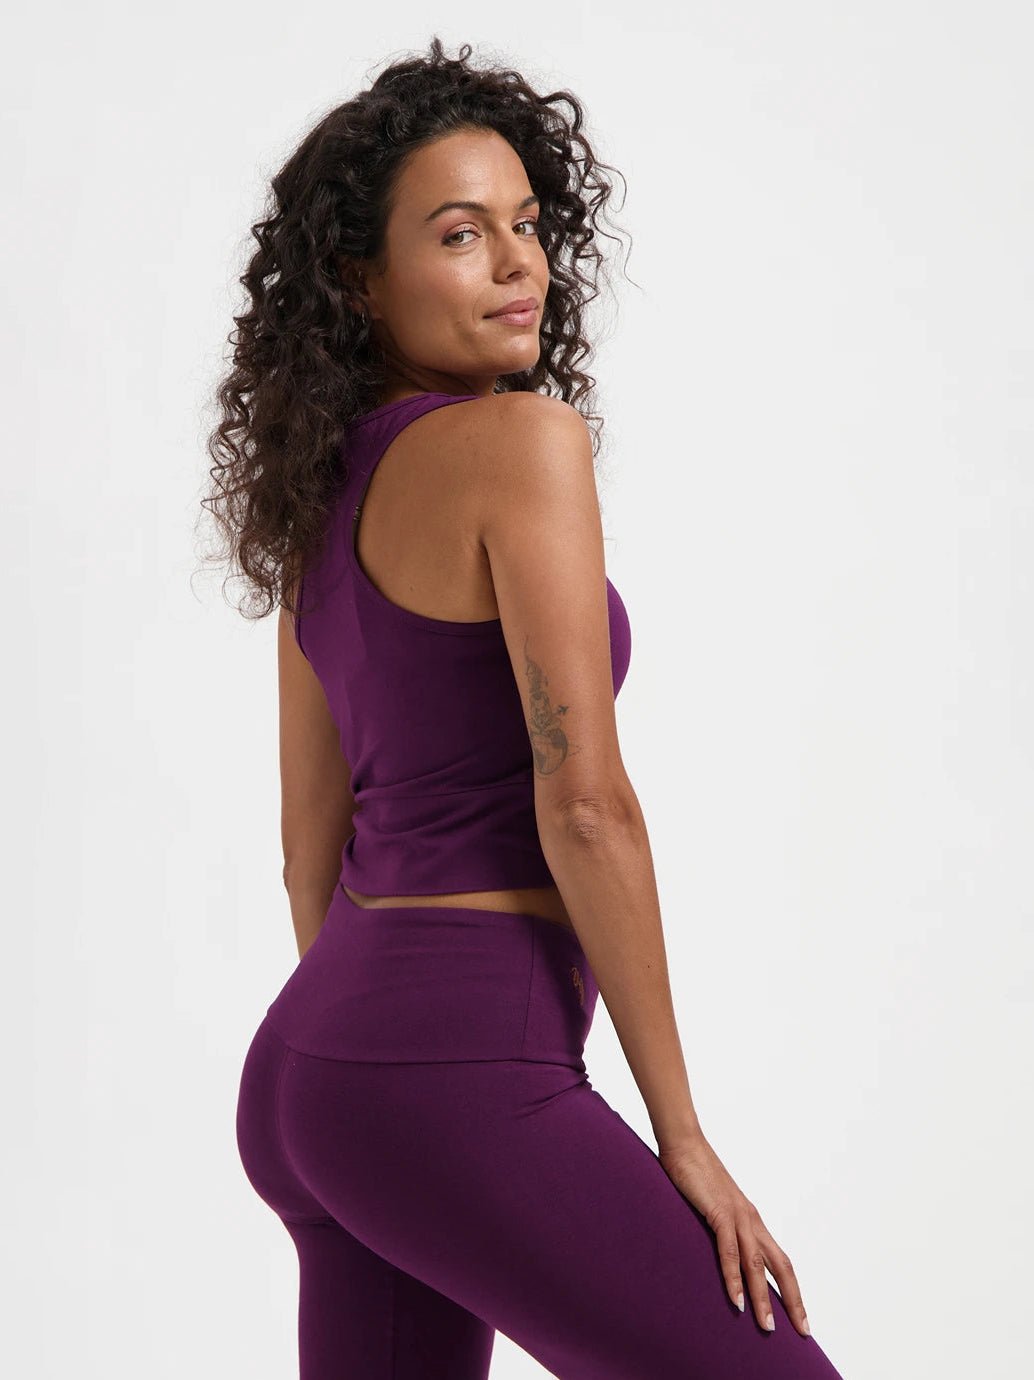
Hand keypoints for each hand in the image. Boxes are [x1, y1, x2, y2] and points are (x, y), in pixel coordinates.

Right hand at [657, 1135, 810, 1337]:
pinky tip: (736, 1300)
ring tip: (767, 1327)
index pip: (780, 1261)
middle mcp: (751, 1220)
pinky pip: (729, 1251)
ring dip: (763, 1298)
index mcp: (752, 1221)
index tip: (801, 1319)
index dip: (792, 1291)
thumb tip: (720, 1253)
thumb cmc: (696, 1174)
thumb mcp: (713, 1207)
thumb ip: (720, 1229)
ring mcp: (737, 1216)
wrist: (684, 1144)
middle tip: (803, 1332)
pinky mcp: (719, 1212)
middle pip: (781, 1266)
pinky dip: (734, 1277)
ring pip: (757, 1264)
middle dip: (793, 1301)